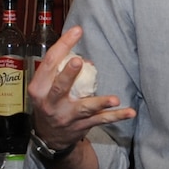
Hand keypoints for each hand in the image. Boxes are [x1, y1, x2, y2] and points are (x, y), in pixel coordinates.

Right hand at [28, 25, 136, 154]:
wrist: (48, 138)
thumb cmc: (48, 103)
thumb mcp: (43, 87)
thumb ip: (59, 70)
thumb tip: (85, 56)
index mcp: (39, 88)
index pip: (49, 63)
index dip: (62, 46)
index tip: (77, 31)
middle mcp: (50, 103)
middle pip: (59, 87)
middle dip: (69, 75)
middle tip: (79, 61)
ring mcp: (66, 116)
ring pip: (84, 108)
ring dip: (100, 103)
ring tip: (114, 99)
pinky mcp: (81, 126)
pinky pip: (101, 120)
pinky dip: (116, 116)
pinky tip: (130, 112)